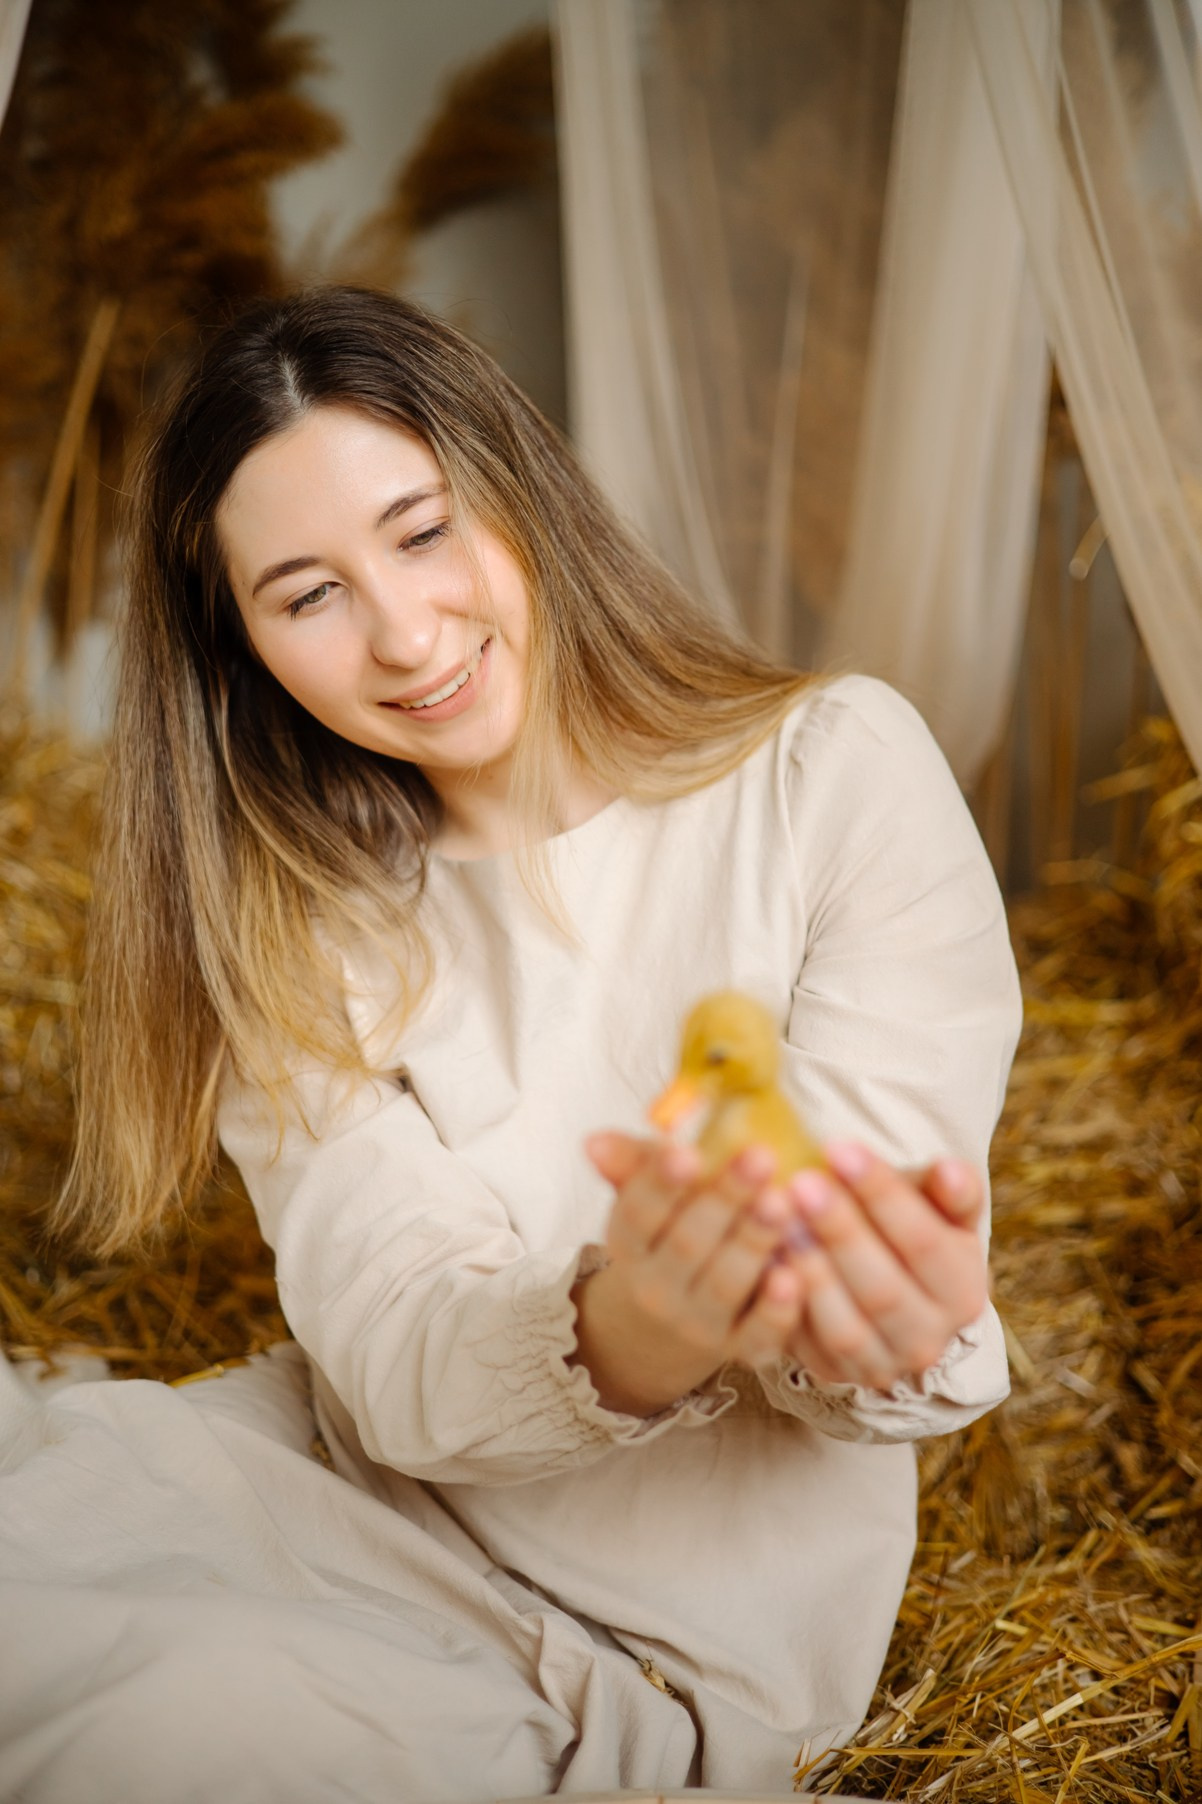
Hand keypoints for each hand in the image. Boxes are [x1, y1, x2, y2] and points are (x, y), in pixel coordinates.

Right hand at [573, 1132, 805, 1413]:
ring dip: (754, 1242)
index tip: (687, 1151)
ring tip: (782, 1202)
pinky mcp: (738, 1348)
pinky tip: (794, 1275)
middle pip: (688, 1242)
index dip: (662, 1182)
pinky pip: (758, 1334)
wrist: (662, 1328)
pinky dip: (777, 1309)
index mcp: (629, 1245)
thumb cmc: (664, 1239)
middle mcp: (656, 1288)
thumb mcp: (643, 1199)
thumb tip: (594, 1141)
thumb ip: (631, 1164)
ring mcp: (697, 1322)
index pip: (639, 1212)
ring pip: (725, 1283)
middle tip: (760, 1158)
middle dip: (725, 1199)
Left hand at [777, 1142, 987, 1390]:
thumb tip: (950, 1172)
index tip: (838, 1148)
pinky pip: (803, 1346)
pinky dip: (782, 1304)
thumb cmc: (911, 1228)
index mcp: (962, 1293)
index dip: (881, 1195)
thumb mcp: (940, 1206)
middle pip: (881, 1288)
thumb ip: (953, 1189)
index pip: (924, 1243)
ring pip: (843, 1326)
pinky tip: (762, 1256)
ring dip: (808, 1271)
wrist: (887, 1284)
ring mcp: (880, 1366)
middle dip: (838, 1230)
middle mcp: (928, 1340)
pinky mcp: (833, 1374)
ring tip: (778, 1217)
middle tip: (799, 1181)